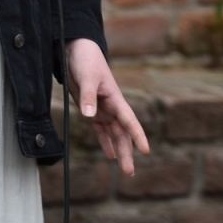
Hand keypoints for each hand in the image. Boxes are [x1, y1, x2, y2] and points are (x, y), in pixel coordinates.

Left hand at [66, 39, 150, 175]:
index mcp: (115, 98)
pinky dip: (105, 142)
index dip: (137, 135)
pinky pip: (101, 129)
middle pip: (122, 133)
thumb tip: (90, 116)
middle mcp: (111, 106)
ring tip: (125, 168)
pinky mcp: (91, 108)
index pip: (129, 120)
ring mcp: (102, 108)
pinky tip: (109, 154)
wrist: (77, 49)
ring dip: (119, 150)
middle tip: (129, 172)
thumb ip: (88, 96)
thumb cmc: (86, 60)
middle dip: (127, 152)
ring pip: (114, 134)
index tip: (146, 150)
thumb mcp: (87, 77)